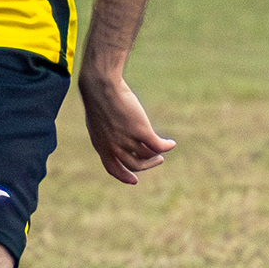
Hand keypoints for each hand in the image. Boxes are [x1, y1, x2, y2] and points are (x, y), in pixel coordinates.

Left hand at [80, 65, 174, 184]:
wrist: (101, 87)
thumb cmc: (98, 98)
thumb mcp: (97, 120)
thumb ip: (105, 132)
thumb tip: (114, 136)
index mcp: (101, 145)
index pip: (112, 168)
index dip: (124, 176)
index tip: (134, 181)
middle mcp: (114, 146)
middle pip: (134, 164)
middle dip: (147, 165)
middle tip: (157, 160)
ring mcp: (127, 140)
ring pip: (147, 155)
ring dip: (157, 155)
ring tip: (162, 150)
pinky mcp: (141, 131)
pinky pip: (157, 146)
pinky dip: (165, 146)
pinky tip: (171, 144)